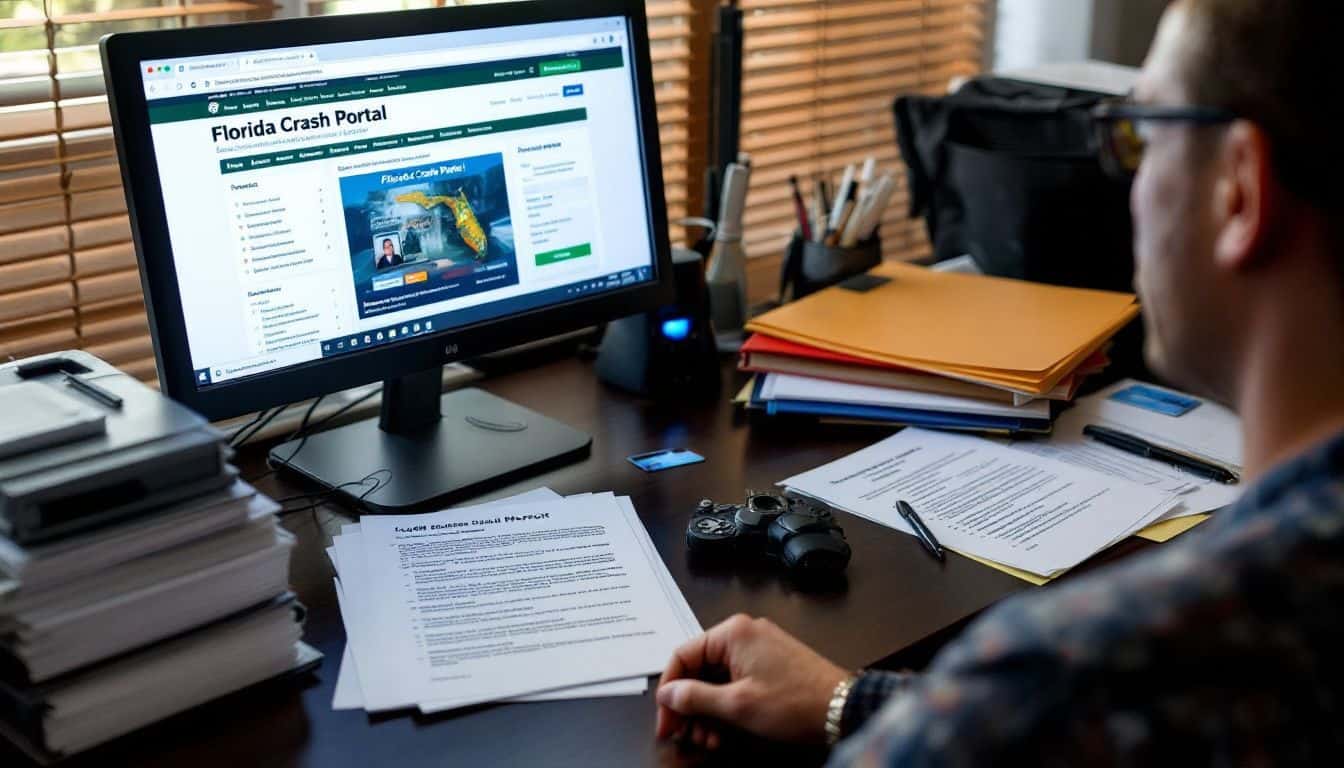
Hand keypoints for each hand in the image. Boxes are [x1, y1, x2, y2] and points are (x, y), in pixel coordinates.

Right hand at [655, 614, 848, 748]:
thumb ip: (696, 697)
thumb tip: (668, 693)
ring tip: (707, 740)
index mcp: (733, 633)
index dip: (669, 691)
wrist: (843, 709)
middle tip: (684, 736)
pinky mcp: (770, 665)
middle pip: (699, 669)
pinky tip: (723, 732)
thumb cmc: (794, 702)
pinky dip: (726, 706)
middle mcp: (744, 634)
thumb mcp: (737, 705)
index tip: (665, 721)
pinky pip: (735, 682)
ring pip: (716, 680)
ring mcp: (758, 649)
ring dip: (707, 712)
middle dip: (689, 707)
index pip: (683, 655)